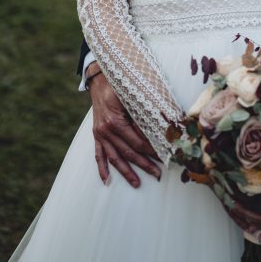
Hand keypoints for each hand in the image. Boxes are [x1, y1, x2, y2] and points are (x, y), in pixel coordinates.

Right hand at [87, 67, 161, 186]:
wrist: (100, 77)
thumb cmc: (119, 84)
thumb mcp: (133, 96)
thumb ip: (145, 113)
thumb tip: (163, 126)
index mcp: (116, 121)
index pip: (138, 141)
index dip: (152, 150)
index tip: (164, 156)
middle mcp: (106, 130)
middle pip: (128, 152)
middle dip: (144, 164)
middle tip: (157, 174)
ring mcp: (100, 133)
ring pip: (114, 157)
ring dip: (126, 172)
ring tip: (136, 183)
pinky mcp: (96, 134)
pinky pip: (98, 154)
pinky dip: (102, 168)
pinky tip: (106, 181)